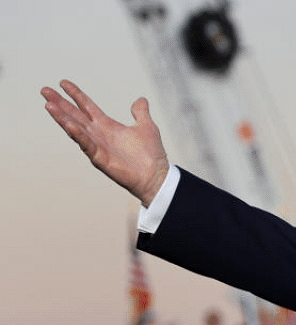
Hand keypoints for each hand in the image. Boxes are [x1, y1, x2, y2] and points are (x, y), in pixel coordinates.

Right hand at [41, 80, 169, 205]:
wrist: (156, 176)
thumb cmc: (151, 155)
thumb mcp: (146, 127)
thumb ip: (140, 113)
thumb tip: (141, 99)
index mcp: (108, 126)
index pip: (87, 107)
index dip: (76, 95)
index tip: (63, 83)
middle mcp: (99, 134)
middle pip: (75, 115)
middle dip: (60, 103)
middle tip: (45, 90)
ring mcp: (98, 146)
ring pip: (75, 128)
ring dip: (62, 117)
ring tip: (49, 105)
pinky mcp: (99, 158)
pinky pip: (86, 144)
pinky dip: (78, 134)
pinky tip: (68, 124)